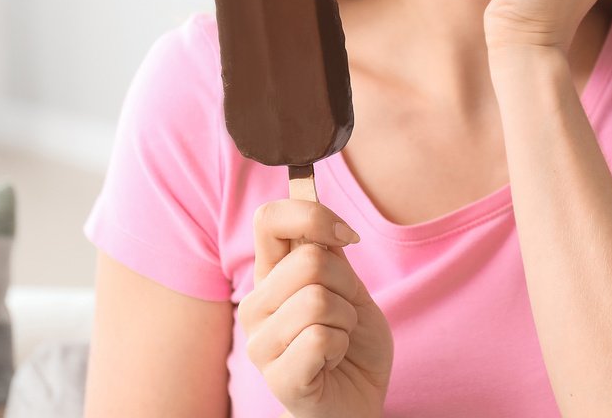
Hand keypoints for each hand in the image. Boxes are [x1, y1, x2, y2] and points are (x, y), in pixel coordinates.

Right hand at [238, 200, 392, 417]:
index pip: (268, 219)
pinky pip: (321, 338)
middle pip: (309, 260)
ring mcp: (260, 344)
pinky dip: (341, 346)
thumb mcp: (347, 288)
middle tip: (343, 313)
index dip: (313, 215)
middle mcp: (255, 306)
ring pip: (318, 300)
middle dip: (346, 286)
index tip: (346, 237)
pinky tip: (331, 361)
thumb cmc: (350, 343)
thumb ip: (329, 254)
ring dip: (346, 320)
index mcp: (269, 276)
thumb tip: (319, 213)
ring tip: (337, 340)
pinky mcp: (277, 377)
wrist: (356, 400)